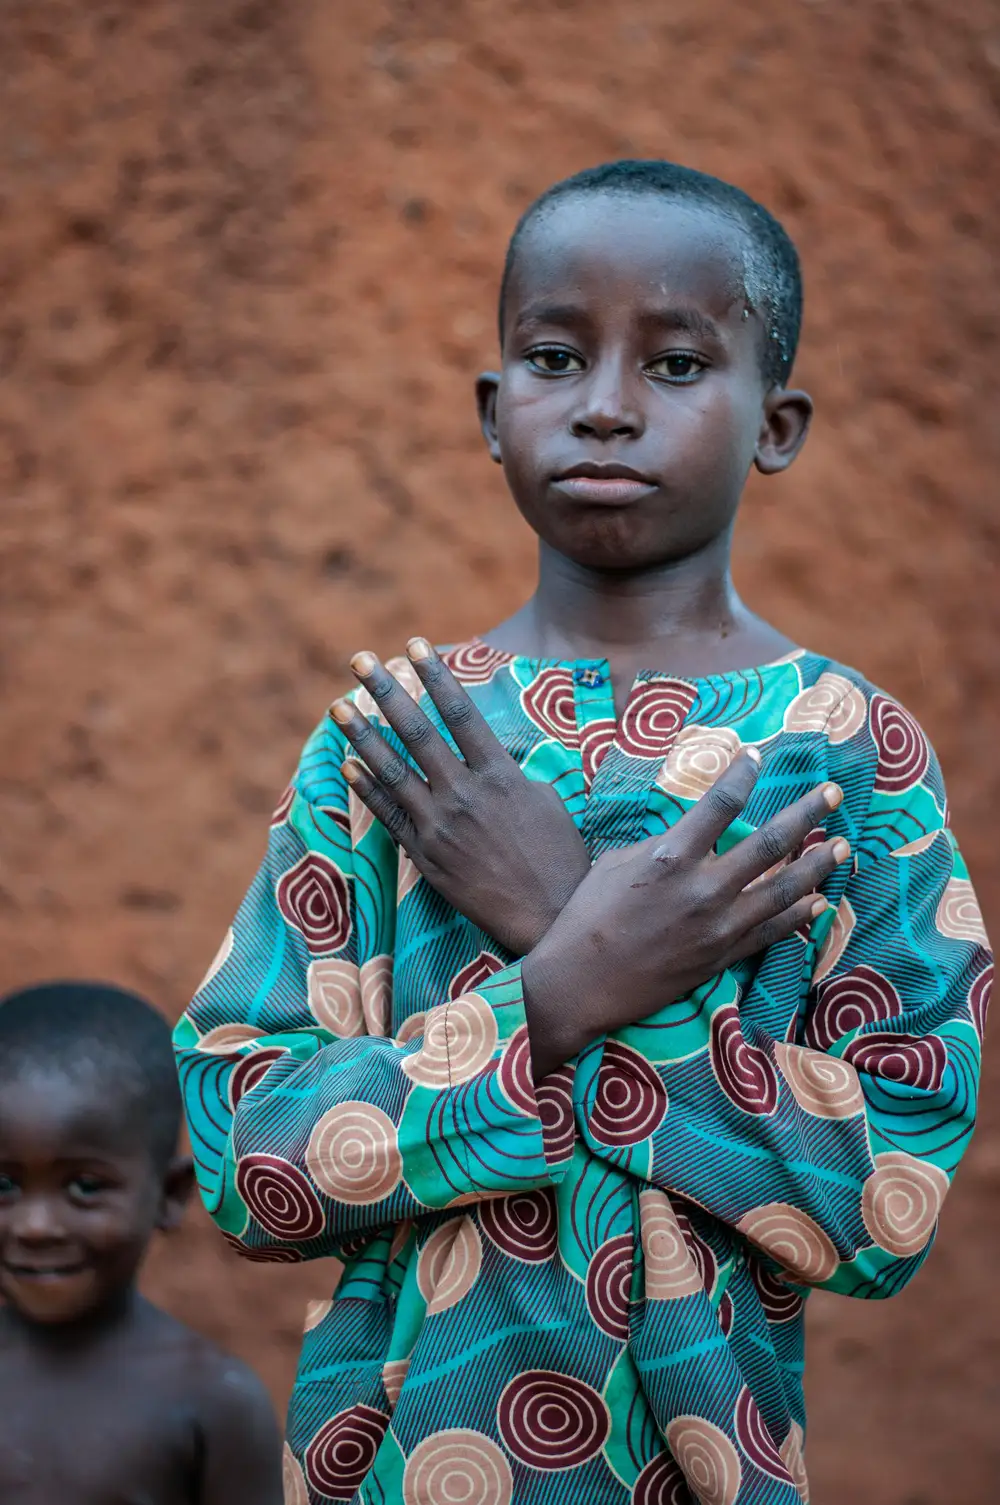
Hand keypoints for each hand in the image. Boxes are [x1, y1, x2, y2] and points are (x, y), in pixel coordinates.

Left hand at [331, 639, 591, 955]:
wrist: (550, 916)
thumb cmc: (558, 856)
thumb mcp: (545, 800)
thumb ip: (509, 771)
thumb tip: (486, 753)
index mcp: (500, 775)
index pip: (461, 713)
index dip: (436, 677)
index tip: (416, 647)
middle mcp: (465, 794)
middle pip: (418, 732)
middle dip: (387, 692)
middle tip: (361, 660)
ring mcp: (441, 825)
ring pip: (392, 769)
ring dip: (362, 734)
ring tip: (338, 705)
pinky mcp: (426, 855)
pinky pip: (388, 815)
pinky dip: (366, 788)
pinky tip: (348, 764)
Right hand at [522, 749, 849, 1076]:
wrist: (579, 983)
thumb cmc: (587, 916)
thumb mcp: (617, 864)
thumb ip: (661, 846)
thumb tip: (692, 837)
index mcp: (671, 857)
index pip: (721, 804)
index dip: (743, 775)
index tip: (757, 756)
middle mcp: (703, 888)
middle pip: (770, 842)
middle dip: (806, 813)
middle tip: (832, 793)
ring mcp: (719, 926)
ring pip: (784, 889)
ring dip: (818, 865)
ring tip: (841, 846)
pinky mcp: (722, 956)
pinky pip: (772, 932)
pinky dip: (799, 916)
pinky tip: (819, 903)